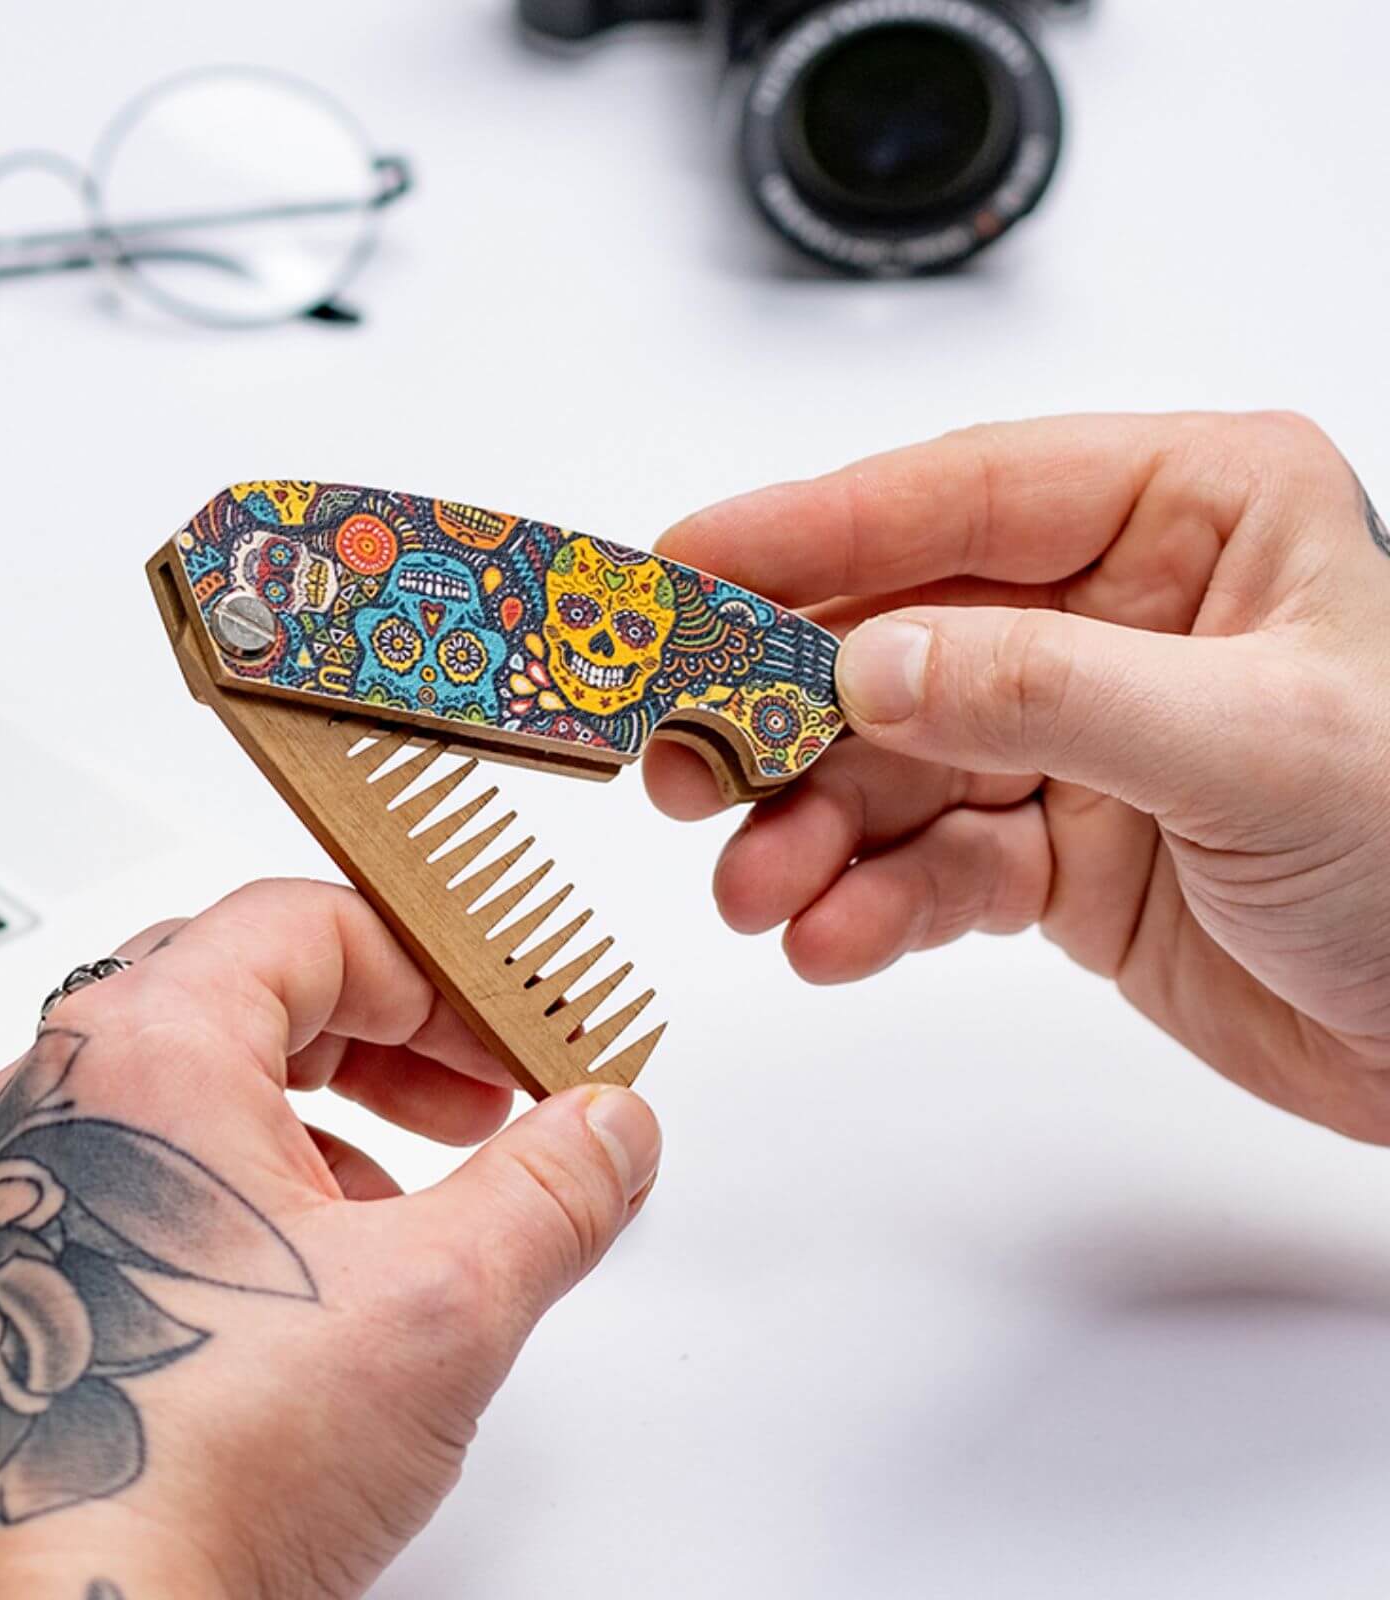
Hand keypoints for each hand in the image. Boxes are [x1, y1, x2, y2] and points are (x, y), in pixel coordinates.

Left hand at [0, 880, 660, 1599]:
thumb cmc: (189, 1468)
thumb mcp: (441, 1300)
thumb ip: (553, 1186)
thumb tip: (610, 1129)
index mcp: (141, 1050)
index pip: (310, 921)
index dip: (436, 964)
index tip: (510, 1020)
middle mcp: (62, 1097)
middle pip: (259, 984)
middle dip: (398, 1033)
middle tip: (485, 1082)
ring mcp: (34, 1182)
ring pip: (213, 1074)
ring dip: (340, 1104)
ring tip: (427, 1177)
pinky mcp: (38, 1264)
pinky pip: (167, 1161)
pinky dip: (271, 1176)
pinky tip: (340, 1256)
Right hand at [645, 412, 1389, 1139]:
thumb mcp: (1254, 749)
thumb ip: (1048, 694)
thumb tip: (871, 666)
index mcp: (1189, 514)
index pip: (957, 496)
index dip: (806, 533)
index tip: (683, 568)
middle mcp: (1116, 610)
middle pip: (894, 635)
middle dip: (784, 715)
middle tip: (684, 768)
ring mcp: (1074, 732)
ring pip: (891, 765)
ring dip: (811, 832)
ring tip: (760, 892)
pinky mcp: (1052, 845)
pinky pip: (927, 861)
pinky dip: (871, 903)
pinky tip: (836, 938)